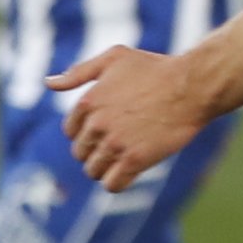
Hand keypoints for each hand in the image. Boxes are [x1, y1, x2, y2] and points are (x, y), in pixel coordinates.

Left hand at [50, 45, 214, 189]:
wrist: (194, 85)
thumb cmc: (157, 68)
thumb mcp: (115, 58)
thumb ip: (79, 72)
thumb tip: (48, 83)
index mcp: (88, 102)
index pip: (71, 132)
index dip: (89, 131)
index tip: (110, 126)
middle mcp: (97, 124)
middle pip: (81, 153)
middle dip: (97, 150)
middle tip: (123, 140)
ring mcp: (115, 143)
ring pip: (94, 171)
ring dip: (108, 166)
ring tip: (127, 154)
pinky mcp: (135, 159)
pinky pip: (112, 185)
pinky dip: (118, 182)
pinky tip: (131, 170)